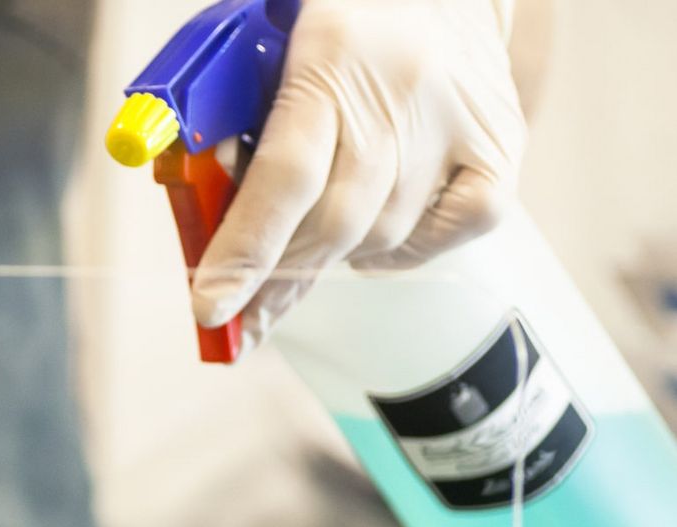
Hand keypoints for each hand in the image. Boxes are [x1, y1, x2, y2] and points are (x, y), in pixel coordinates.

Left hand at [193, 0, 530, 347]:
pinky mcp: (501, 145)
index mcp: (331, 55)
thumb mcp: (272, 52)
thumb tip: (212, 221)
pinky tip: (378, 233)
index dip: (245, 252)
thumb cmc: (343, 26)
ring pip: (384, 235)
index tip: (211, 310)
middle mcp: (403, 90)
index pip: (285, 177)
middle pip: (336, 221)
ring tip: (313, 232)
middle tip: (244, 311)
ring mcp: (459, 121)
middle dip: (278, 278)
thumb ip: (236, 124)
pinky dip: (405, 250)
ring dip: (335, 254)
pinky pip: (452, 230)